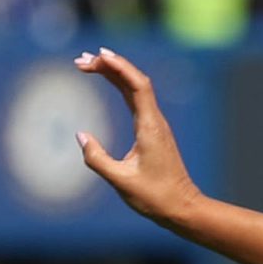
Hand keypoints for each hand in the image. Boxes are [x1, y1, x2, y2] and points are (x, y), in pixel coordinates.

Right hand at [73, 47, 201, 228]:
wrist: (181, 207)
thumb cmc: (155, 197)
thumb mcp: (121, 181)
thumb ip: (98, 159)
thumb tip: (81, 136)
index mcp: (150, 127)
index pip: (137, 85)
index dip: (118, 66)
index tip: (98, 56)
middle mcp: (154, 121)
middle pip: (133, 81)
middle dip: (109, 66)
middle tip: (81, 60)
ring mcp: (154, 125)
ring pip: (134, 88)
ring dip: (113, 74)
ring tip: (88, 65)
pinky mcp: (152, 131)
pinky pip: (136, 99)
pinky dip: (120, 86)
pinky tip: (109, 80)